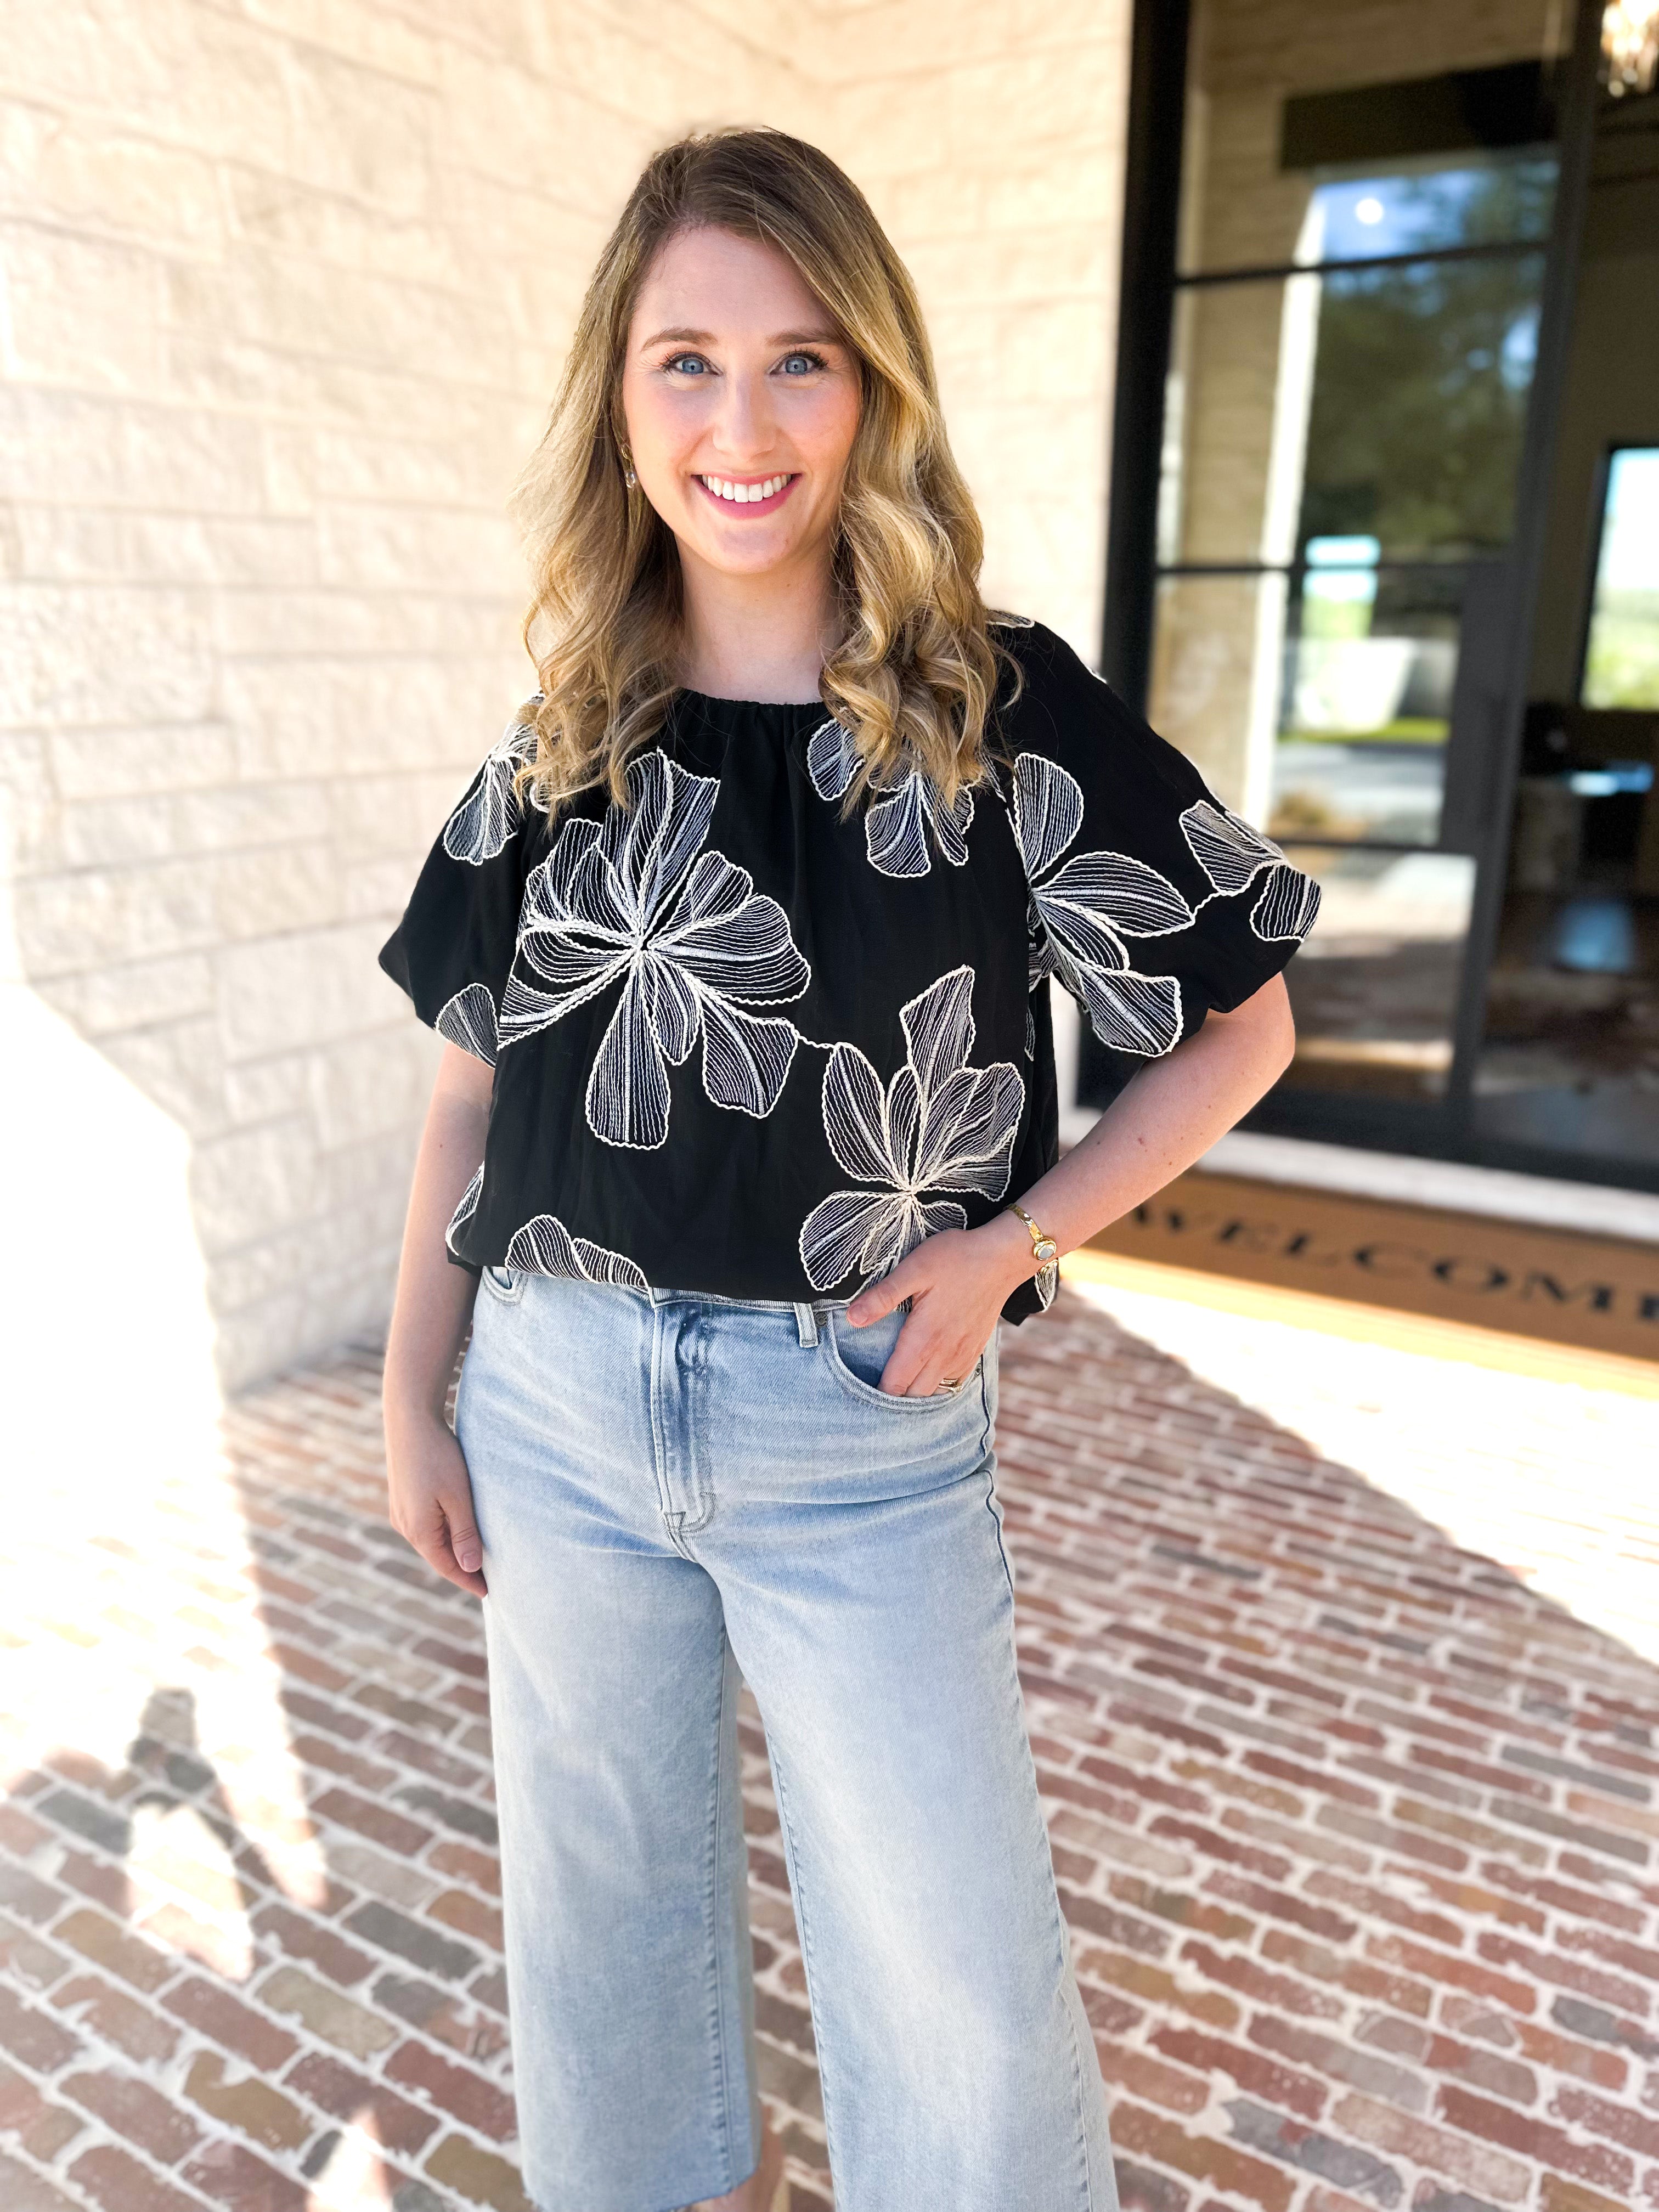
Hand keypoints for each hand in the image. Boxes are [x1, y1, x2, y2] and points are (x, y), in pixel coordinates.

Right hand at [385, 1409, 487, 1597]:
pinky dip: (443, 1534)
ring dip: (452, 1551)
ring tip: (475, 1559)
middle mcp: (404, 1526)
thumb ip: (465, 1534)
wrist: (409, 1420)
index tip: (489, 1593)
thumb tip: (471, 1568)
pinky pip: (425, 1526)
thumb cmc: (438, 1456)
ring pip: (431, 1541)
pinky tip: (456, 1531)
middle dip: (461, 1569)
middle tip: (487, 1580)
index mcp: (419, 1530)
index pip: (447, 1567)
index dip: (468, 1581)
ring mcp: (400, 1512)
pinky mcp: (402, 1498)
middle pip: (437, 1557)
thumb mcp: (458, 1497)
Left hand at [845, 1213, 1033, 1396]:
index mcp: (923, 1339)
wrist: (1002, 1258)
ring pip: (935, 1393)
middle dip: (893, 1399)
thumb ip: (882, 1297)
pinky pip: (955, 1383)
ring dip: (916, 1395)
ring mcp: (962, 1355)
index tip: (859, 1393)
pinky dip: (938, 1386)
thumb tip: (851, 1319)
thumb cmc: (955, 1259)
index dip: (875, 1395)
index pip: (894, 1385)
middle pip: (914, 1396)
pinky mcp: (975, 1351)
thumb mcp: (913, 1269)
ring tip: (898, 1387)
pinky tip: (927, 1376)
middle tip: (873, 1390)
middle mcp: (944, 1355)